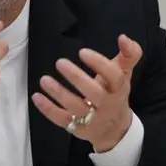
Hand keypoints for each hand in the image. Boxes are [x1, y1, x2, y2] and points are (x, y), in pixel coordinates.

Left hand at [31, 34, 141, 151]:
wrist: (115, 129)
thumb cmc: (114, 93)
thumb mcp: (123, 74)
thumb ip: (128, 54)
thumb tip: (123, 37)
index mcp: (119, 88)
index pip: (114, 76)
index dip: (99, 64)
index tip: (82, 52)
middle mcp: (108, 104)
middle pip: (94, 93)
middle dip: (77, 78)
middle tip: (60, 62)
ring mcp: (93, 119)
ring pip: (76, 107)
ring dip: (59, 93)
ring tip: (44, 79)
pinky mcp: (78, 128)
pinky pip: (62, 120)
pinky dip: (48, 109)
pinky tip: (36, 96)